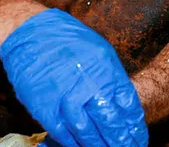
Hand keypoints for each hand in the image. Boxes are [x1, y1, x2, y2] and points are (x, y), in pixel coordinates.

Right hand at [0, 9, 147, 146]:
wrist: (30, 32)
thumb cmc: (66, 39)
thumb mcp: (99, 52)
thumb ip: (111, 78)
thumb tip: (122, 105)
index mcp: (106, 69)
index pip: (128, 106)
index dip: (134, 127)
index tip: (138, 138)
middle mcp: (88, 84)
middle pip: (111, 123)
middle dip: (121, 142)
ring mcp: (65, 97)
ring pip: (87, 133)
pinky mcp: (44, 107)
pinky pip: (63, 133)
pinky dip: (73, 144)